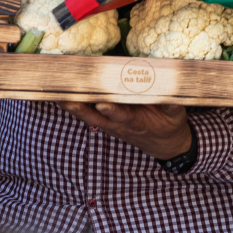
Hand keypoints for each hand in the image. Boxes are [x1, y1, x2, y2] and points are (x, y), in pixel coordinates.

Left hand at [60, 102, 191, 160]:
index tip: (103, 105)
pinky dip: (74, 104)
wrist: (163, 143)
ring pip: (87, 116)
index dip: (113, 112)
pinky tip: (60, 94)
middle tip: (66, 96)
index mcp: (138, 123)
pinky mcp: (105, 121)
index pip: (124, 117)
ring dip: (72, 106)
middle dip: (81, 107)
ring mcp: (110, 124)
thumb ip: (172, 104)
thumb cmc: (169, 124)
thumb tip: (171, 89)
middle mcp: (119, 125)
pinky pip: (86, 112)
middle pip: (96, 117)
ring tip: (56, 94)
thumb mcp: (176, 115)